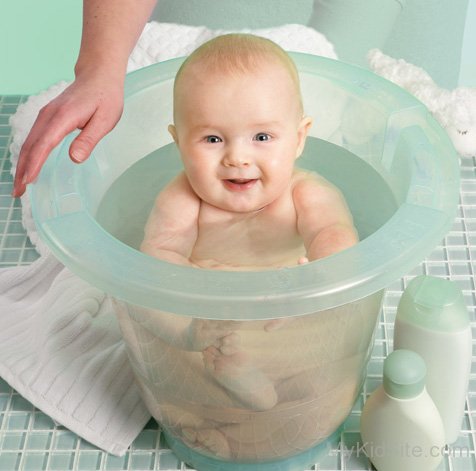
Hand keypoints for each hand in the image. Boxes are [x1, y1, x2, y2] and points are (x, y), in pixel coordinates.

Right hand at [12, 72, 123, 196]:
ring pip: (29, 142)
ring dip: (22, 163)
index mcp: (63, 118)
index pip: (43, 145)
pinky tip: (27, 165)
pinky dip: (28, 154)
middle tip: (18, 192)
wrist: (98, 76)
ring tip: (20, 184)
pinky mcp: (48, 117)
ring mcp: (46, 115)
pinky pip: (34, 138)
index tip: (27, 182)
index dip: (34, 165)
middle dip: (22, 170)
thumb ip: (88, 140)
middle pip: (30, 146)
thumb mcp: (105, 121)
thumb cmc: (105, 98)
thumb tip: (74, 159)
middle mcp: (49, 116)